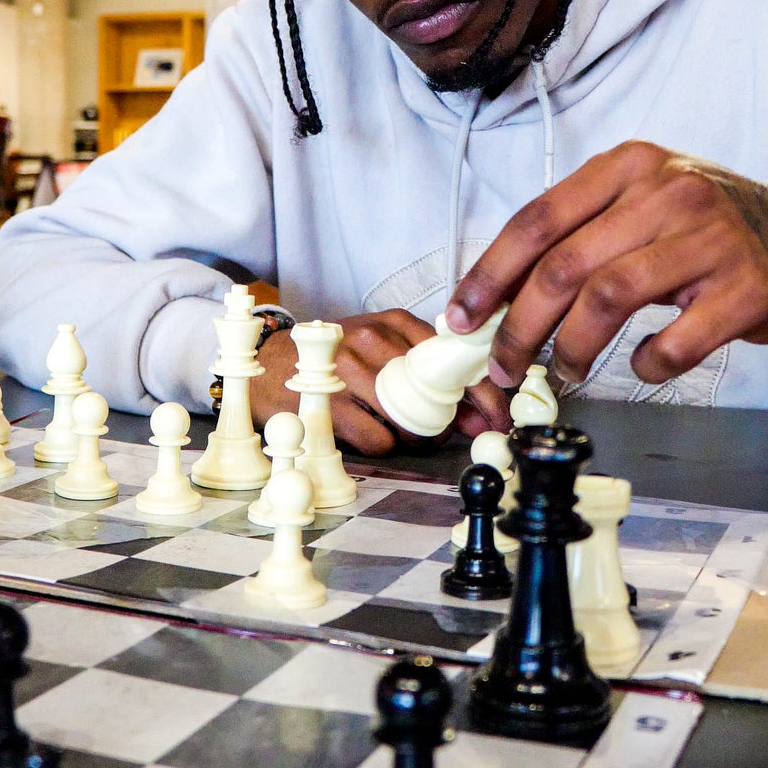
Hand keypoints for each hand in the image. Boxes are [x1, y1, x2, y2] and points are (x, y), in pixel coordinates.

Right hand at [252, 310, 510, 454]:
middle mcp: (372, 338)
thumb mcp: (382, 350)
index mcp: (395, 322)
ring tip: (398, 431)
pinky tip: (370, 433)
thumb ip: (426, 374)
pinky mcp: (327, 401)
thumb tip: (477, 415)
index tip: (498, 417)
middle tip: (442, 432)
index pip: (454, 357)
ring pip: (408, 420)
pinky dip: (383, 444)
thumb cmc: (335, 360)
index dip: (483, 392)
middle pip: (435, 394)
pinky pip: (378, 438)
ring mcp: (347, 368)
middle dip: (448, 422)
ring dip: (413, 436)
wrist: (269, 363)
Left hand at [444, 142, 767, 391]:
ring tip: (567, 372)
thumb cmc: (702, 233)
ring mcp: (711, 238)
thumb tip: (496, 298)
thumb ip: (577, 238)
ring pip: (609, 298)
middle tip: (505, 368)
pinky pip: (676, 339)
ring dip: (574, 348)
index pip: (537, 219)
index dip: (490, 275)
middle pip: (564, 265)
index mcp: (629, 166)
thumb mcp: (640, 209)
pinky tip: (644, 366)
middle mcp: (668, 191)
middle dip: (520, 327)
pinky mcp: (746, 289)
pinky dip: (648, 364)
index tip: (461, 319)